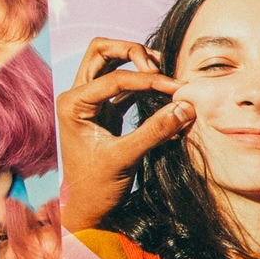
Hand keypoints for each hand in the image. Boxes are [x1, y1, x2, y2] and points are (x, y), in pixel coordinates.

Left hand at [54, 38, 192, 231]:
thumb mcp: (126, 158)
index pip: (115, 76)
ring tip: (164, 74)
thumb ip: (155, 130)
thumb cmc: (97, 186)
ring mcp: (91, 102)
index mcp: (74, 104)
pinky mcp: (106, 110)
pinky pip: (124, 83)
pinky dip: (144, 82)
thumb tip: (186, 107)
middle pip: (102, 51)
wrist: (88, 207)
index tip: (177, 89)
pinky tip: (164, 91)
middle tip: (159, 67)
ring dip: (137, 61)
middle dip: (131, 51)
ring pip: (111, 62)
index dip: (149, 79)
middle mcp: (78, 96)